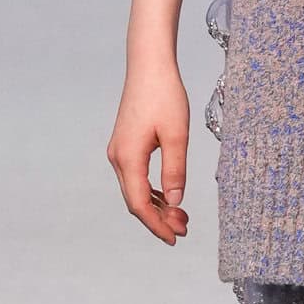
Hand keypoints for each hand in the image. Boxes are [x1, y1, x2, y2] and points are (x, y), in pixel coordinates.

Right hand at [108, 59, 190, 243]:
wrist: (149, 66)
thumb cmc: (165, 95)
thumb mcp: (177, 135)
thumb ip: (175, 171)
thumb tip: (177, 202)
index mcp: (128, 158)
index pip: (140, 204)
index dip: (157, 225)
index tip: (175, 238)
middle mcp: (118, 157)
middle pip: (136, 201)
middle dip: (159, 219)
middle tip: (185, 229)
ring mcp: (119, 151)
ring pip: (135, 190)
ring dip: (157, 206)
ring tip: (181, 216)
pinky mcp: (125, 144)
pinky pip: (136, 177)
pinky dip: (152, 190)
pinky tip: (170, 196)